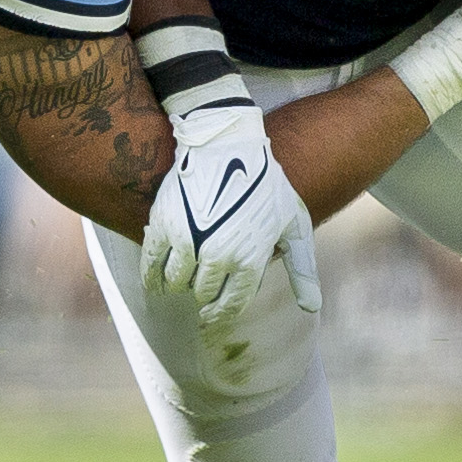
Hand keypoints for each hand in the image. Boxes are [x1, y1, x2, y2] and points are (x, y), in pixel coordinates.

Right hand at [142, 103, 321, 327]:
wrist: (228, 145)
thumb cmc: (266, 184)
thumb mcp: (293, 225)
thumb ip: (302, 268)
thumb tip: (311, 307)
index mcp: (250, 260)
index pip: (230, 304)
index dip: (220, 313)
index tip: (211, 316)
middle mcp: (219, 255)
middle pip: (202, 293)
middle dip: (202, 292)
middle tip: (201, 284)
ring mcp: (189, 241)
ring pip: (176, 282)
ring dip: (178, 284)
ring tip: (180, 278)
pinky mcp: (164, 225)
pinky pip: (152, 265)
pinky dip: (150, 279)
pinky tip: (154, 283)